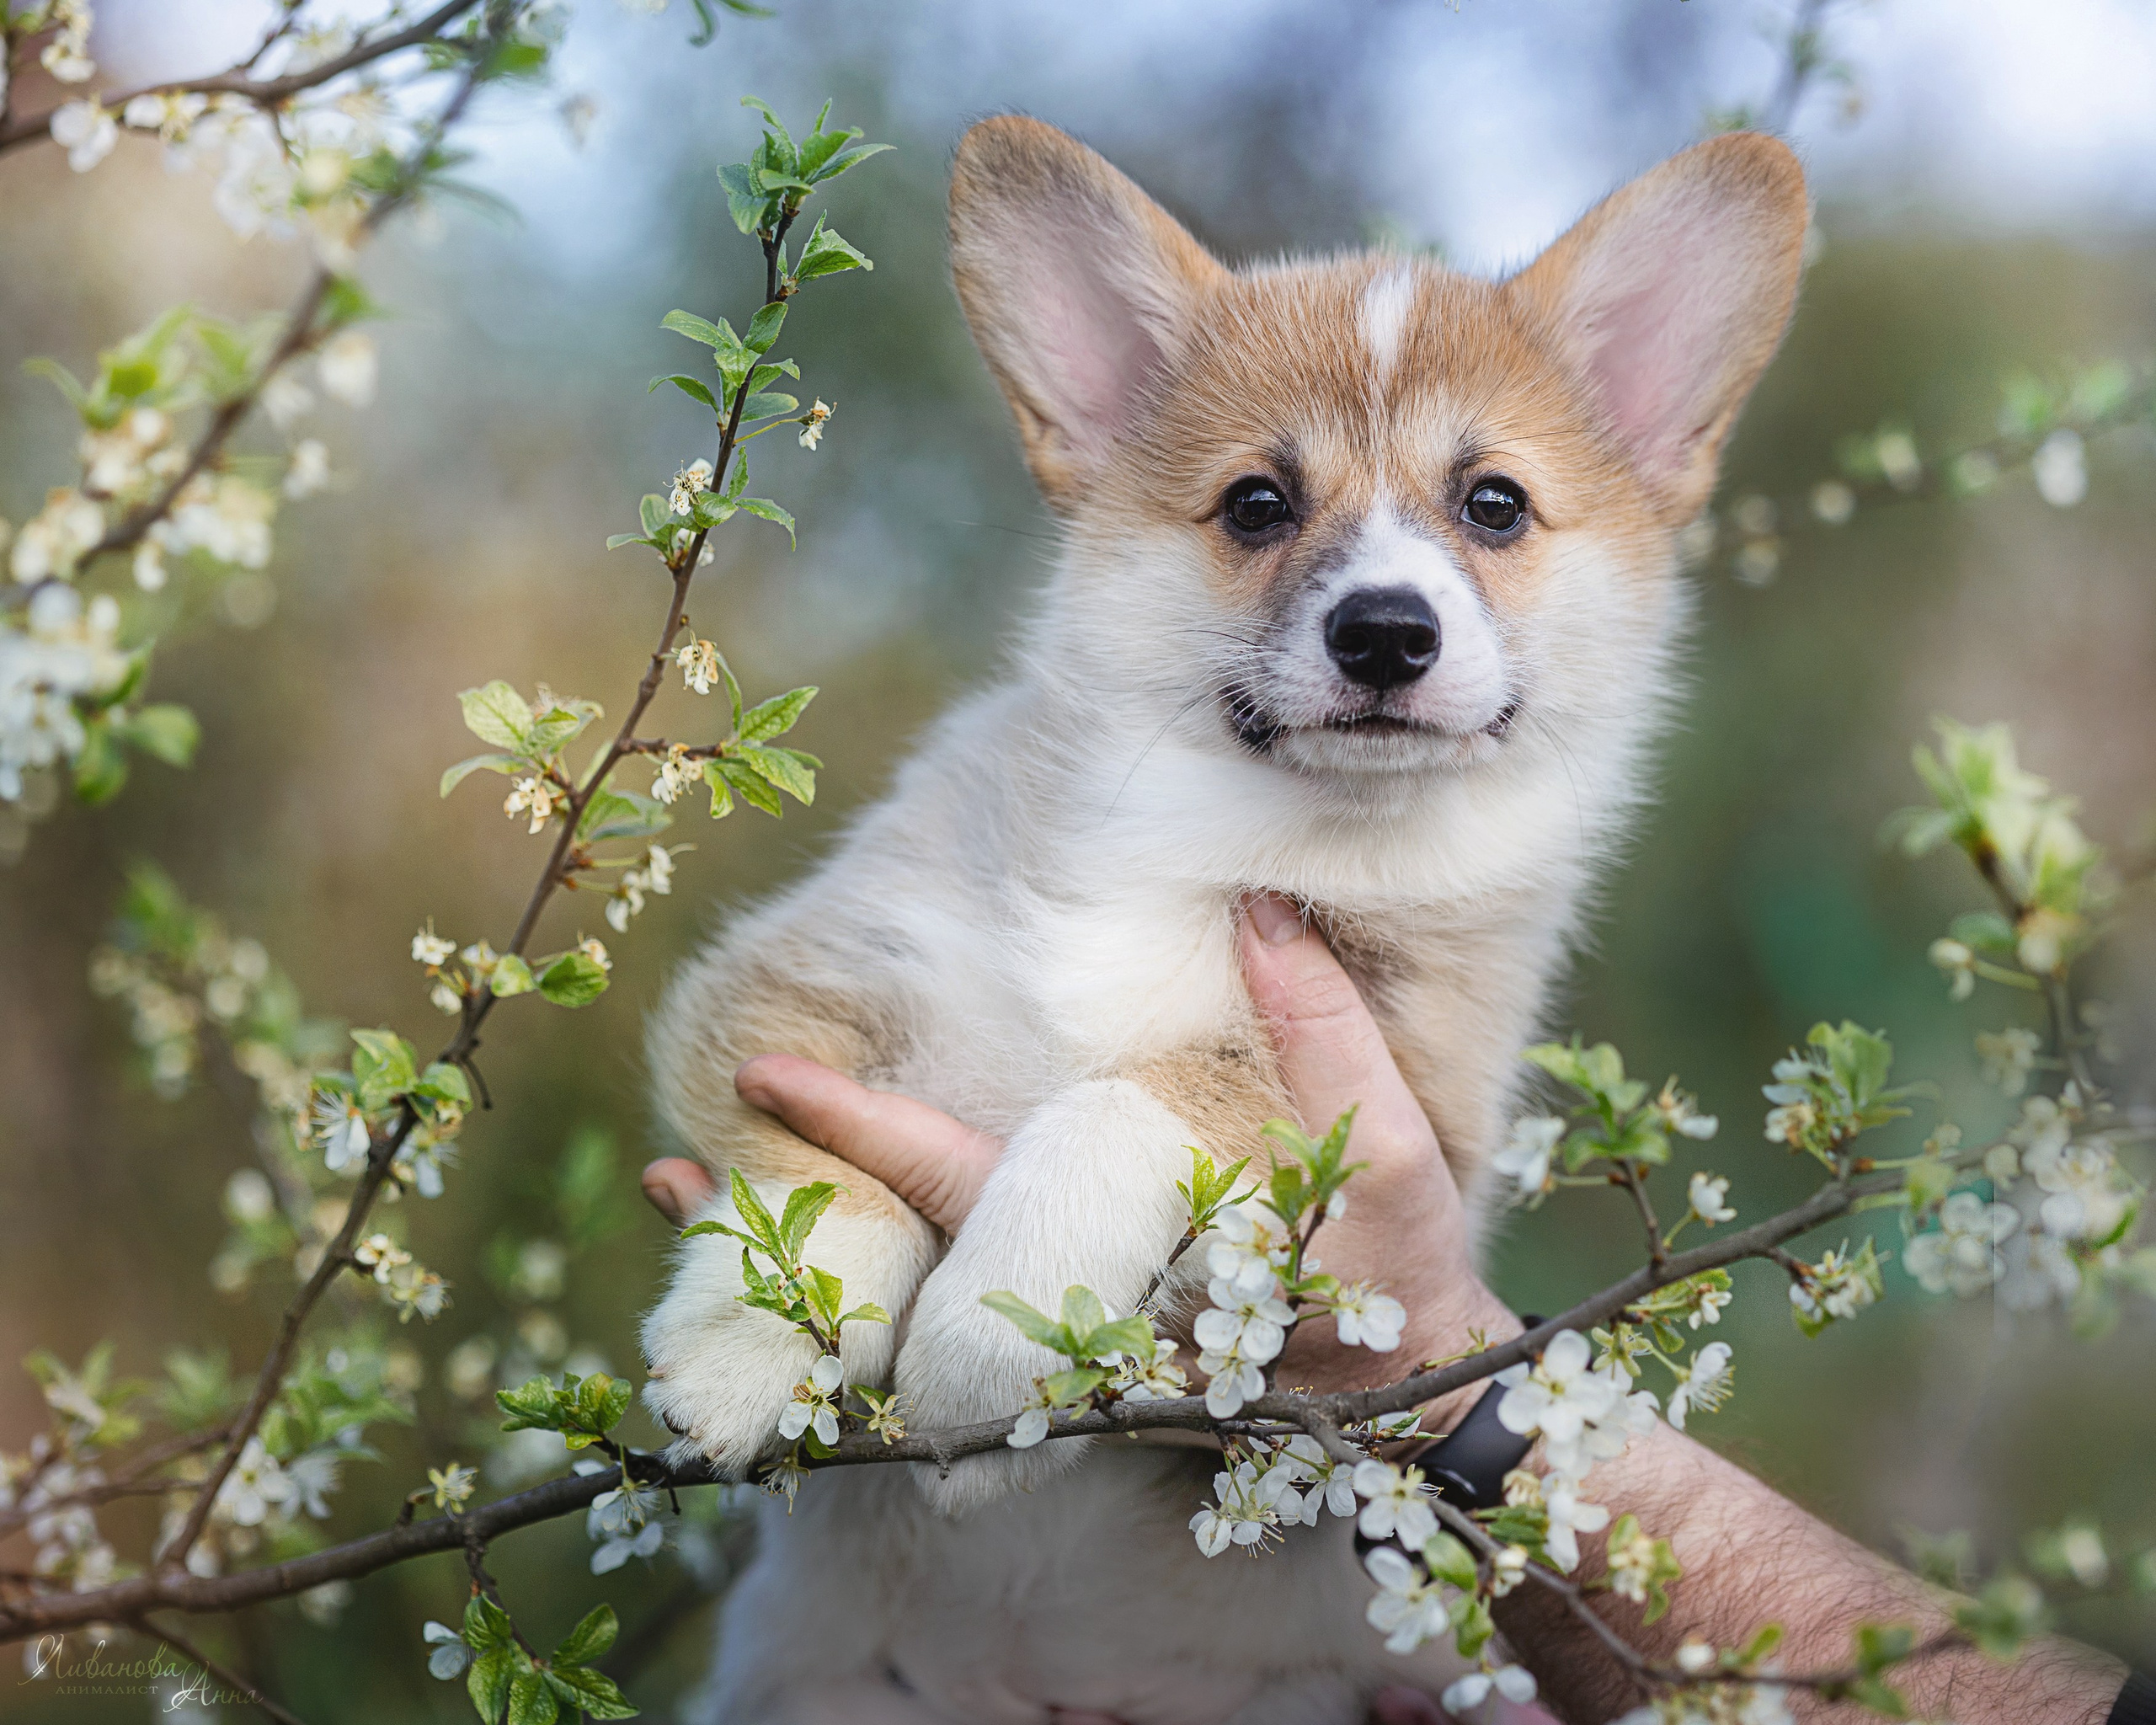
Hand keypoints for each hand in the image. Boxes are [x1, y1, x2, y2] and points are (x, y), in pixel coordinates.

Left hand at [643, 893, 1515, 1418]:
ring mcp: (1058, 1332)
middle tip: (666, 1169)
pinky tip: (799, 1237)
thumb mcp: (1388, 1151)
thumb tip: (1258, 911)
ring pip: (901, 1301)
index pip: (965, 1182)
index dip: (864, 1132)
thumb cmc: (1400, 1274)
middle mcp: (1064, 1305)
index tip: (769, 1076)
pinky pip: (941, 1306)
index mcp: (1116, 1246)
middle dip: (781, 1226)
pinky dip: (859, 1280)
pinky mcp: (1065, 1336)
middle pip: (895, 1260)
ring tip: (684, 1197)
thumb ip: (1322, 1029)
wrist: (1412, 1399)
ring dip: (795, 1261)